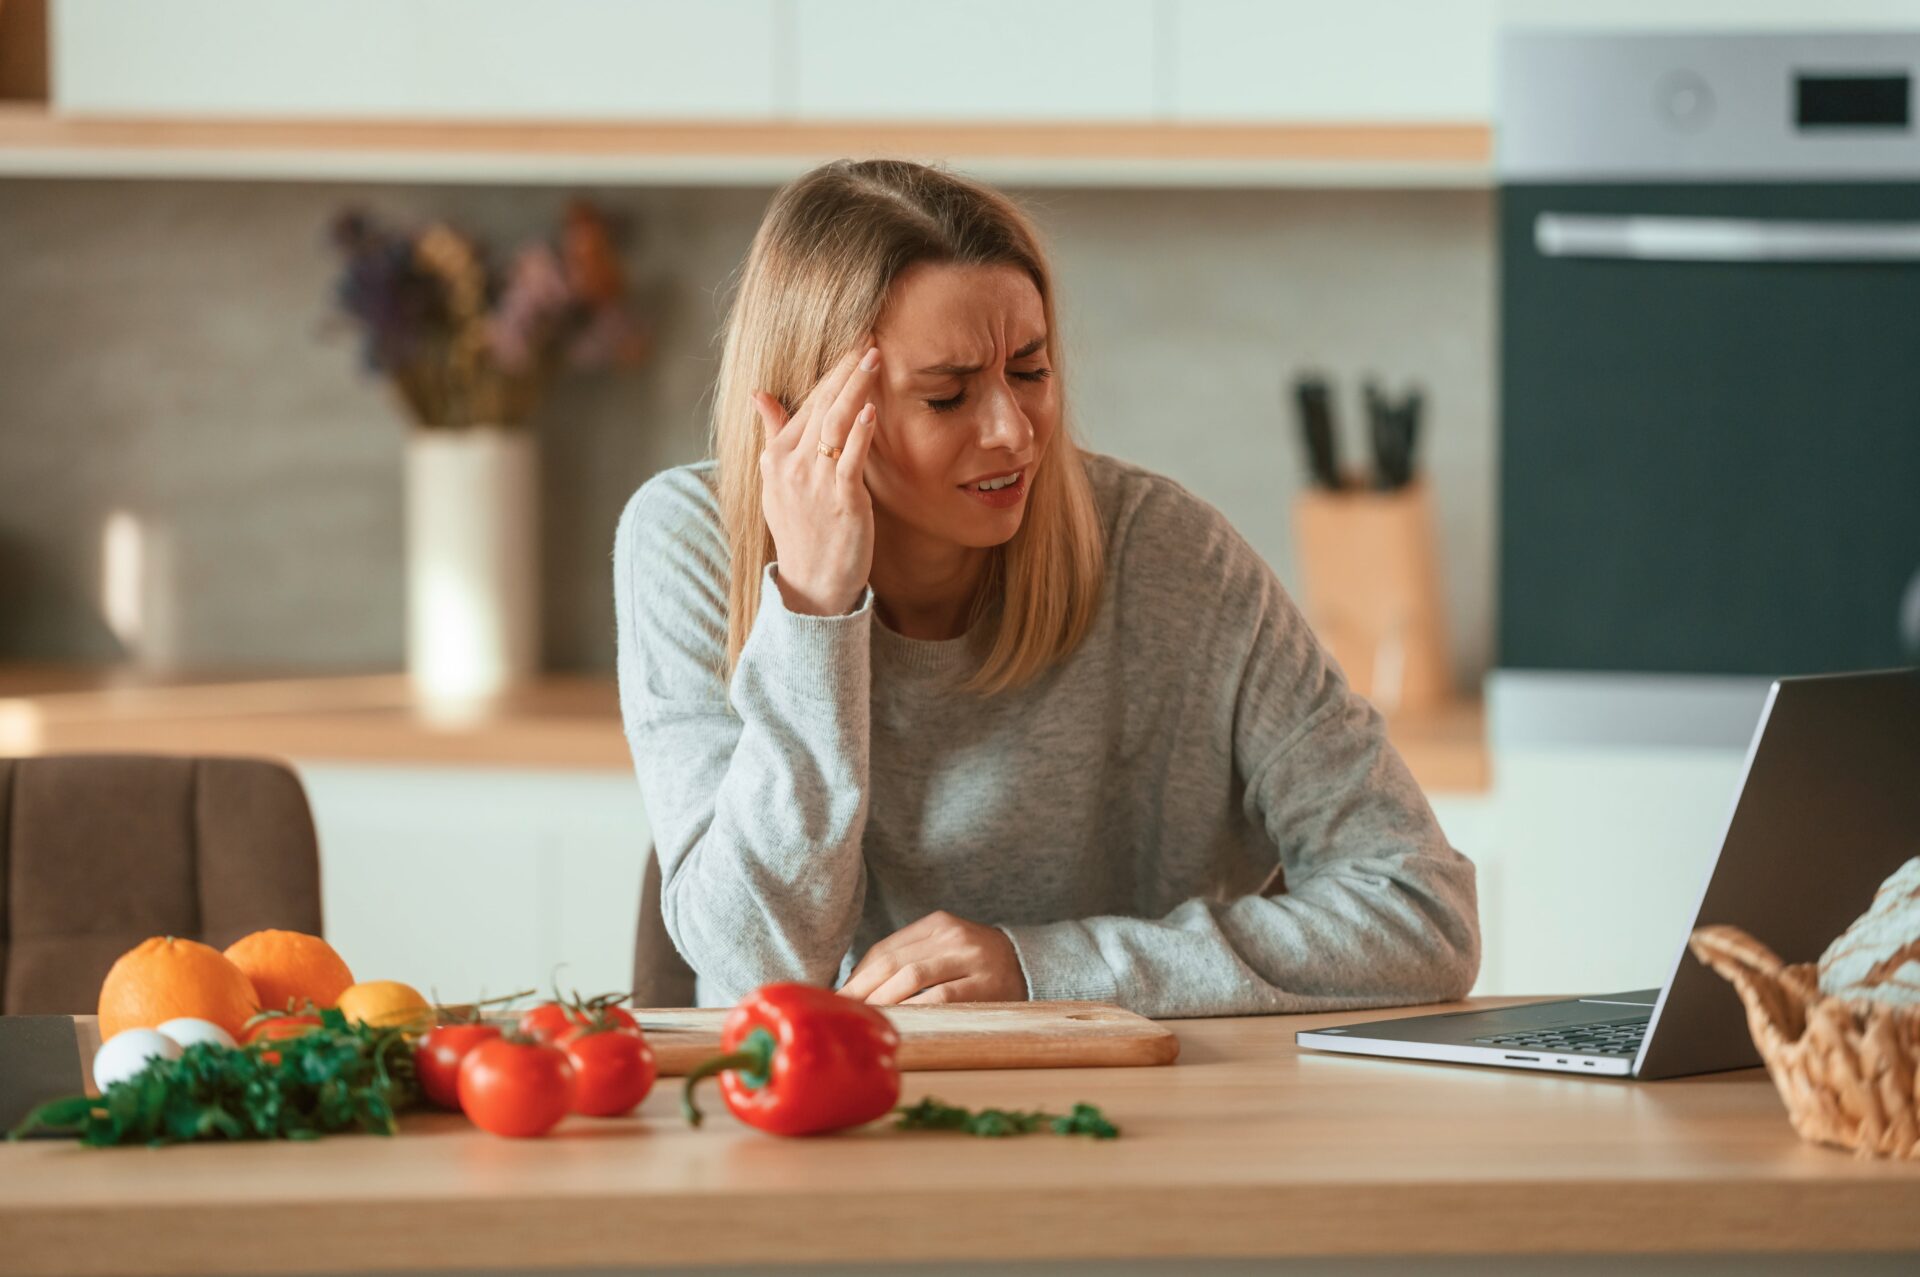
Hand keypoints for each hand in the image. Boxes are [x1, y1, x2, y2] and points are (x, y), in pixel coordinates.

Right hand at [748, 336, 883, 616]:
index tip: (853, 345)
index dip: (832, 373)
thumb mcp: (777, 481)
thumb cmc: (801, 531)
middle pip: (820, 405)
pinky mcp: (839, 501)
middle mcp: (791, 465)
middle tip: (868, 338)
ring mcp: (814, 482)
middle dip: (845, 369)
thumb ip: (774, 434)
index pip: (806, 403)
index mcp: (777, 456)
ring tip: (873, 358)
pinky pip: (848, 460)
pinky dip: (859, 432)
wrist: (812, 584)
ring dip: (854, 388)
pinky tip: (872, 409)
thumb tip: (760, 395)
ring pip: (834, 424)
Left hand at [837, 910, 1028, 1004]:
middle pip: (894, 962)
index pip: (885, 948)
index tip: (838, 997)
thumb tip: (856, 988)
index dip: (858, 975)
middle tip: (843, 1012)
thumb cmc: (976, 965)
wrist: (1031, 964)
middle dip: (863, 989)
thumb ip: (909, 959)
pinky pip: (940, 998)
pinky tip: (899, 1021)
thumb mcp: (945, 949)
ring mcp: (971, 958)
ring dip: (883, 1000)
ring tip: (865, 1019)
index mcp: (938, 923)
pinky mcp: (985, 984)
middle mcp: (953, 935)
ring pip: (913, 977)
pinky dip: (914, 1009)